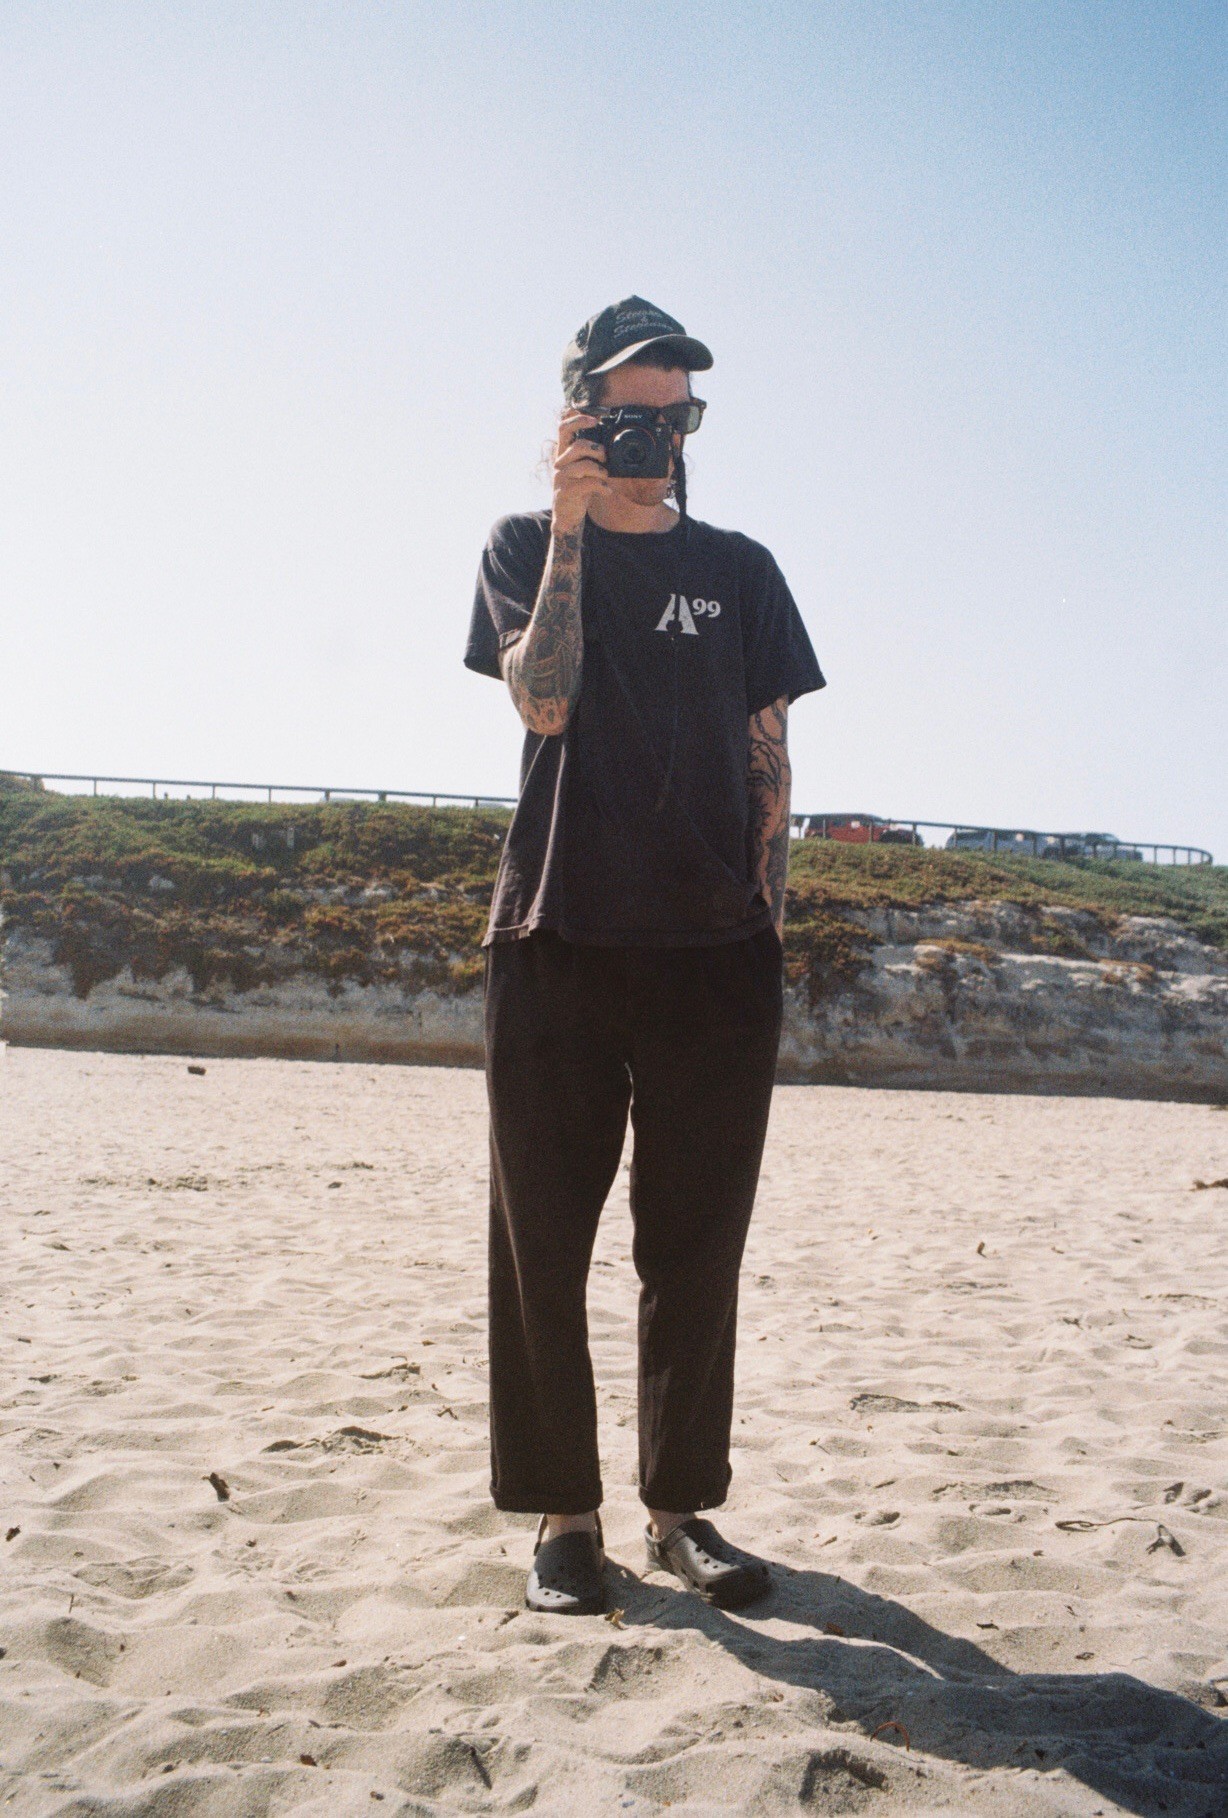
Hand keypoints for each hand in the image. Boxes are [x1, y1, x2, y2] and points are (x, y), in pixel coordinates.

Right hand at [551, 411, 608, 534]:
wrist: (567, 516)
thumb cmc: (579, 491)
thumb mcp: (585, 471)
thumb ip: (591, 457)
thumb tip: (609, 446)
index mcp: (564, 453)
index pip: (563, 428)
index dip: (577, 420)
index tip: (594, 420)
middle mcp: (560, 463)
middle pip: (578, 446)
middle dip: (597, 450)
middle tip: (605, 458)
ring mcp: (561, 477)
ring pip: (585, 465)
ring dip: (601, 470)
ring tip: (605, 477)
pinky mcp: (566, 491)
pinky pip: (588, 484)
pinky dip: (602, 486)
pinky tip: (606, 491)